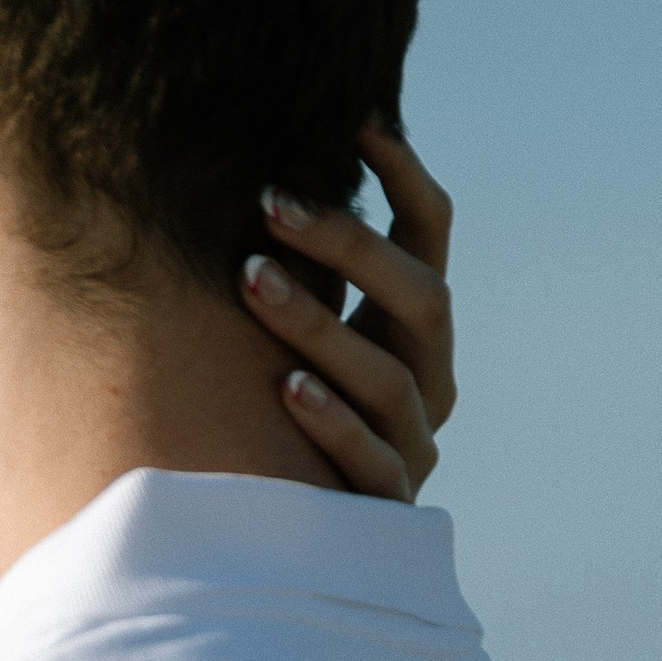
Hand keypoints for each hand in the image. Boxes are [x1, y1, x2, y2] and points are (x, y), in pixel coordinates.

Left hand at [239, 122, 454, 502]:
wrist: (291, 544)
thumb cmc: (271, 410)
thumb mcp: (288, 326)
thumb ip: (287, 262)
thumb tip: (230, 160)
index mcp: (416, 327)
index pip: (431, 233)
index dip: (402, 173)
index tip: (355, 116)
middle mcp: (430, 379)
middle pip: (421, 298)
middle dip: (350, 245)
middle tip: (270, 202)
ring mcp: (413, 445)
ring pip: (387, 379)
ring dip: (320, 323)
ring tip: (250, 280)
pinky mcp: (382, 508)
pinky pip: (369, 462)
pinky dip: (329, 423)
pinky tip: (284, 389)